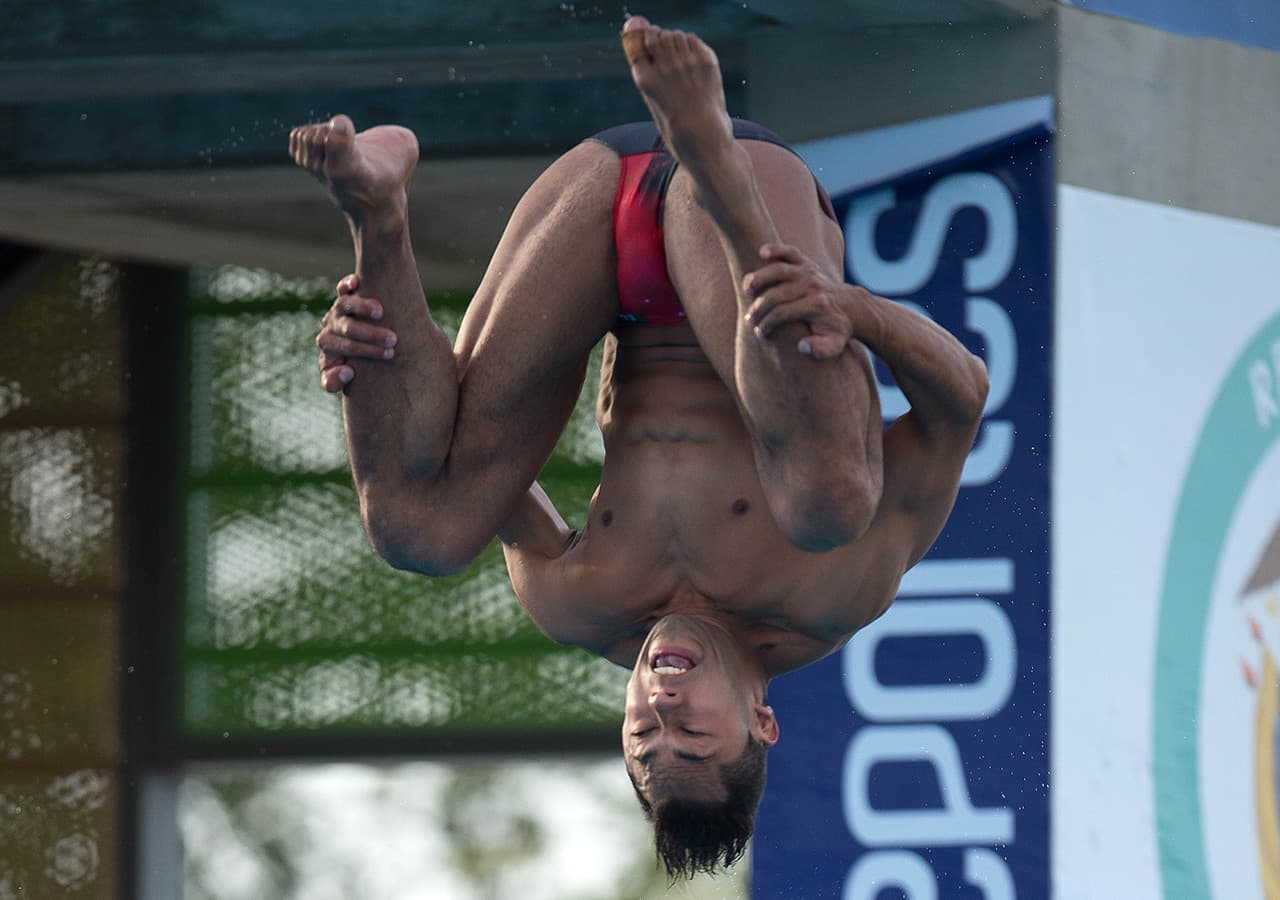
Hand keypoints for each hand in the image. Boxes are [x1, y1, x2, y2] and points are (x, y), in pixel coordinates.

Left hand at [316, 274, 396, 391]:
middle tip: (393, 340)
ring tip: (380, 312)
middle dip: (371, 334)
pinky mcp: (345, 294)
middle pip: (348, 327)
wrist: (353, 348)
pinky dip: (347, 284)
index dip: (365, 349)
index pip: (345, 347)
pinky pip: (343, 287)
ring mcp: (337, 308)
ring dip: (362, 307)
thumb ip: (334, 382)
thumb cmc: (352, 366)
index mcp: (328, 345)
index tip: (388, 354)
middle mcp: (331, 325)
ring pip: (345, 304)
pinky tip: (356, 282)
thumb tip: (346, 371)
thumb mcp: (341, 379)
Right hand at [743, 243, 855, 359]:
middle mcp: (813, 285)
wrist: (849, 307)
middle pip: (776, 293)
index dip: (767, 324)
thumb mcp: (835, 344)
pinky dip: (776, 249)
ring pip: (779, 270)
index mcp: (817, 305)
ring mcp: (809, 271)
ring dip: (759, 278)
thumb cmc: (836, 328)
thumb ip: (822, 350)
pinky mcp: (806, 262)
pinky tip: (762, 253)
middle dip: (759, 308)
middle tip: (749, 319)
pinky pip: (790, 252)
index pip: (783, 313)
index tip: (759, 333)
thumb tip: (803, 346)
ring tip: (745, 290)